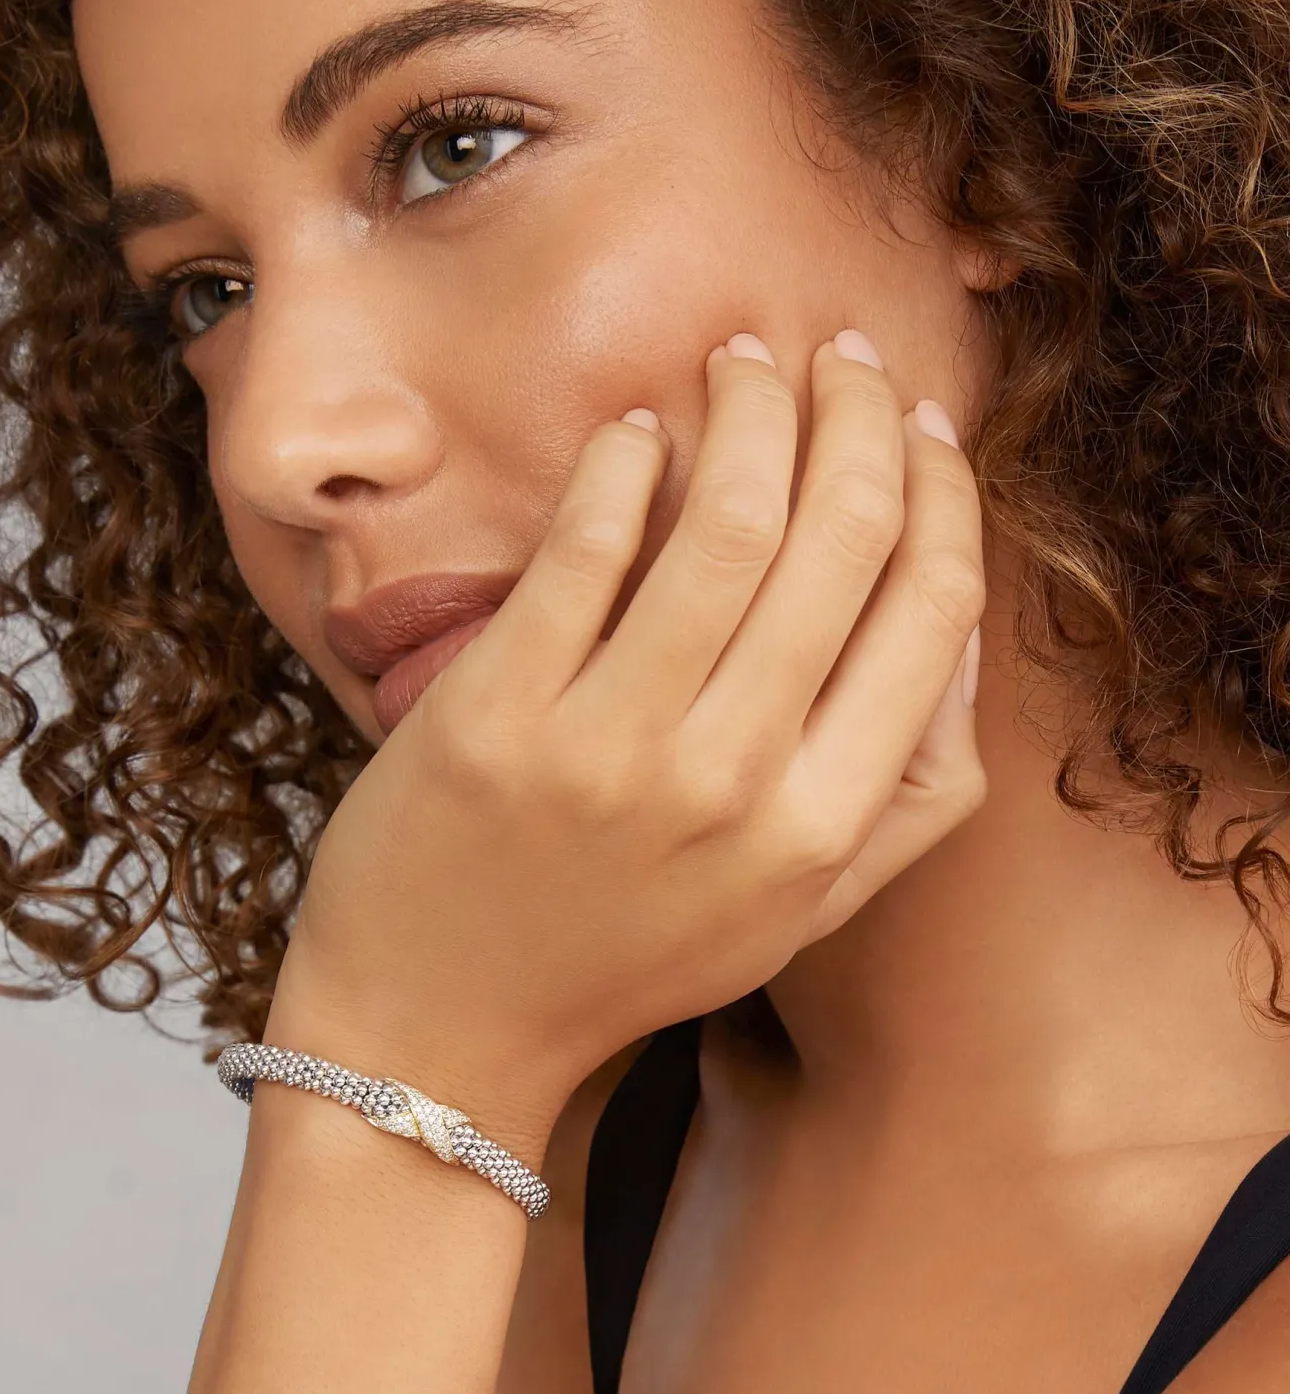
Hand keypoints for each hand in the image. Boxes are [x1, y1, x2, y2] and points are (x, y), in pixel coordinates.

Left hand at [269, 331, 985, 1155]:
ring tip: (742, 363)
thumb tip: (951, 624)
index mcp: (821, 831)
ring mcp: (609, 746)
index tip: (922, 426)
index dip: (942, 493)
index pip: (930, 614)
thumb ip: (901, 794)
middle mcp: (732, 785)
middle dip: (857, 417)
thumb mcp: (794, 913)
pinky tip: (636, 429)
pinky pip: (584, 545)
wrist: (441, 1034)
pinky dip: (622, 460)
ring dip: (750, 411)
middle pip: (841, 542)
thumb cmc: (622, 958)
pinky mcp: (495, 712)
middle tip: (841, 359)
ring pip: (726, 522)